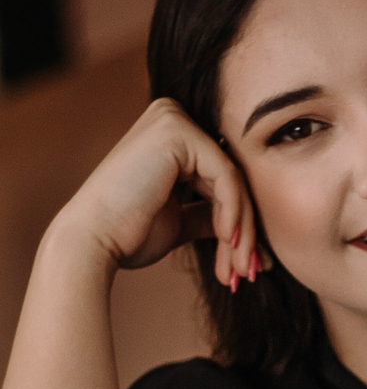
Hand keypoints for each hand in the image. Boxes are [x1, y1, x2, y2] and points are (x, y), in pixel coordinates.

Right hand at [52, 97, 261, 286]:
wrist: (94, 241)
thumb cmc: (129, 234)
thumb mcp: (181, 221)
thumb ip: (210, 215)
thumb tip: (246, 231)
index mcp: (173, 136)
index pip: (224, 178)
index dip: (242, 224)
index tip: (250, 265)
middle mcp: (172, 117)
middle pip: (232, 178)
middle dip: (246, 231)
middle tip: (250, 272)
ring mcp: (174, 118)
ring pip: (234, 180)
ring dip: (243, 231)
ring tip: (241, 268)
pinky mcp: (177, 131)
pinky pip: (226, 176)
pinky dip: (233, 213)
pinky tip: (229, 241)